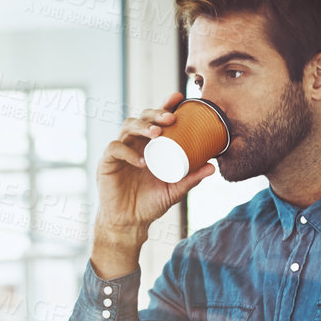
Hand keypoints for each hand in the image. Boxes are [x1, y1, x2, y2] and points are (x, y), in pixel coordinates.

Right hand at [90, 94, 217, 277]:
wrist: (131, 223)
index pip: (156, 120)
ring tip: (157, 134)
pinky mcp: (107, 163)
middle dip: (156, 113)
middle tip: (171, 118)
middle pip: (142, 117)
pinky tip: (141, 160)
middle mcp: (135, 143)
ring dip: (143, 126)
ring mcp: (120, 151)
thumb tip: (213, 166)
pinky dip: (127, 151)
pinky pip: (115, 149)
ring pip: (127, 127)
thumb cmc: (151, 203)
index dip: (165, 106)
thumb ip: (192, 178)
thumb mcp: (175, 190)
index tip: (178, 98)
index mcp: (150, 145)